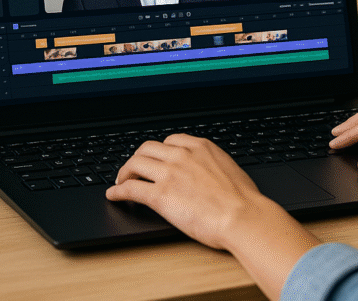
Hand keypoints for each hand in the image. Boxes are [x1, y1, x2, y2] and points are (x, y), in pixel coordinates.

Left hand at [106, 135, 319, 298]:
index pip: (170, 140)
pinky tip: (114, 195)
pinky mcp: (159, 196)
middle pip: (147, 148)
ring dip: (124, 172)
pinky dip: (118, 191)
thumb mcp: (230, 169)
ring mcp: (169, 174)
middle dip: (138, 158)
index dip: (159, 150)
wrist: (243, 217)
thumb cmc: (244, 200)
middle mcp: (182, 155)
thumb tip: (210, 172)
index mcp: (201, 147)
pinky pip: (130, 188)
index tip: (156, 159)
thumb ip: (213, 165)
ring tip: (121, 181)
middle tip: (134, 170)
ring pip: (135, 164)